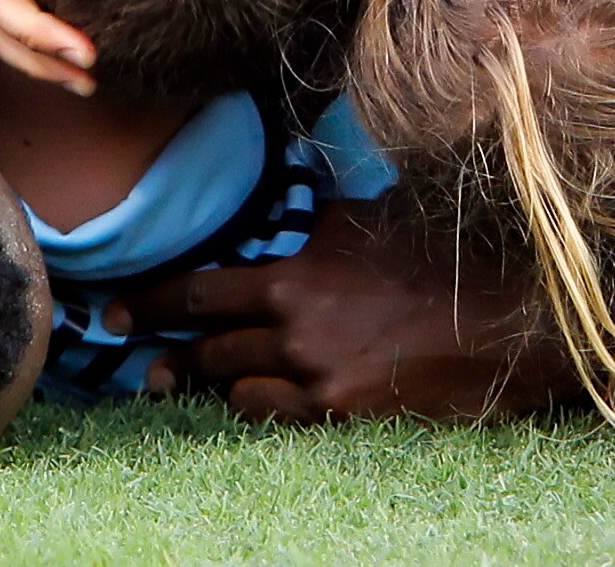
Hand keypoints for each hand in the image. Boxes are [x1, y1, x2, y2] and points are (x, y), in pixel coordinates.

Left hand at [110, 200, 578, 424]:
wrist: (499, 314)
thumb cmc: (436, 253)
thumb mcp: (364, 217)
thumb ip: (312, 219)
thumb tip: (284, 197)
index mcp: (293, 273)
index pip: (198, 290)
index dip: (150, 305)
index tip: (115, 315)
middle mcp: (293, 329)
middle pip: (208, 349)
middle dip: (172, 355)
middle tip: (145, 364)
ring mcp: (316, 377)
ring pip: (235, 389)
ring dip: (212, 385)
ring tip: (187, 386)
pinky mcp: (341, 413)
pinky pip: (274, 418)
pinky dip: (255, 407)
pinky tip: (249, 401)